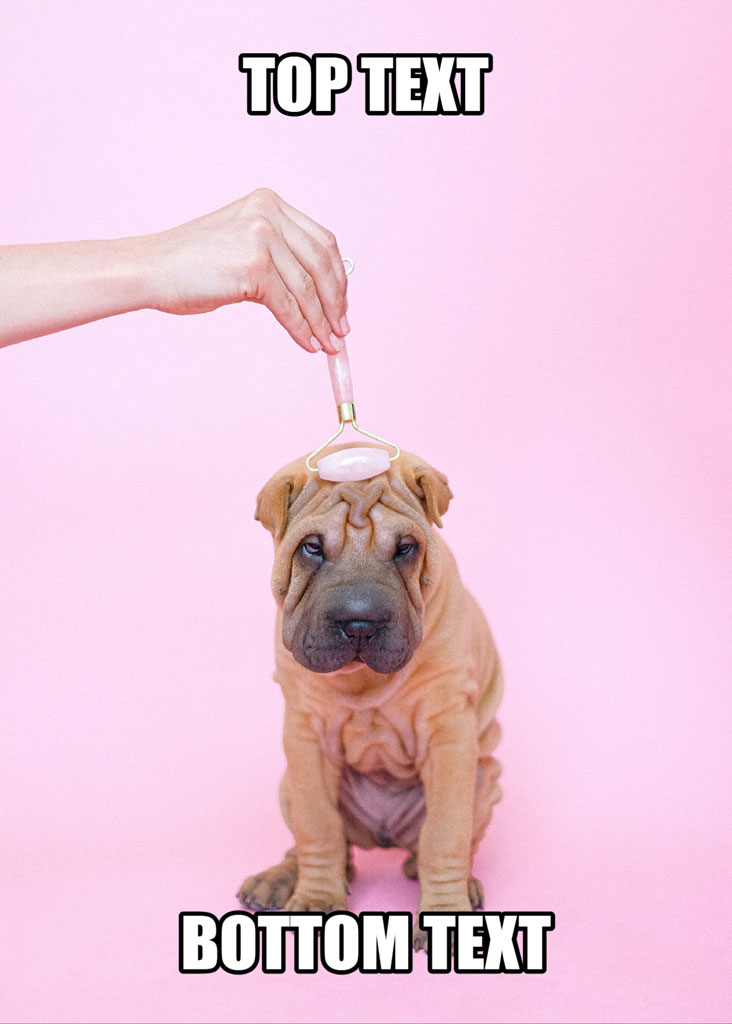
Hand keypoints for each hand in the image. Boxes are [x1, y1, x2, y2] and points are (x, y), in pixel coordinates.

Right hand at [146, 188, 349, 353]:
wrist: (151, 270)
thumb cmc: (190, 265)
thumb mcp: (241, 246)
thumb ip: (277, 259)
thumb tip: (316, 296)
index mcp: (269, 203)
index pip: (321, 241)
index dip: (337, 276)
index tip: (340, 303)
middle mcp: (269, 214)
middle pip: (322, 263)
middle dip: (335, 302)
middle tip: (341, 329)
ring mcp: (262, 237)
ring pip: (307, 289)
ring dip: (322, 322)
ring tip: (328, 343)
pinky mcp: (254, 267)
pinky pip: (288, 307)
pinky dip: (301, 329)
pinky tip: (308, 343)